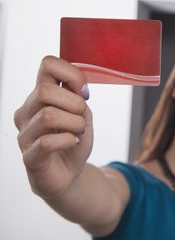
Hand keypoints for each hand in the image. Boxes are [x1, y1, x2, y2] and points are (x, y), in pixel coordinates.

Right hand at [14, 56, 92, 198]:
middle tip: (81, 118)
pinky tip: (73, 143)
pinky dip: (68, 141)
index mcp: (40, 96)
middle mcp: (27, 111)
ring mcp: (25, 134)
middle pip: (44, 91)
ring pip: (48, 116)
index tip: (84, 93)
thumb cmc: (73, 141)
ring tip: (78, 133)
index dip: (72, 75)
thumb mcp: (82, 115)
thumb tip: (79, 89)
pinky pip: (47, 142)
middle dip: (74, 104)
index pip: (48, 64)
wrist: (69, 174)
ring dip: (75, 124)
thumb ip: (79, 98)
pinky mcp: (30, 157)